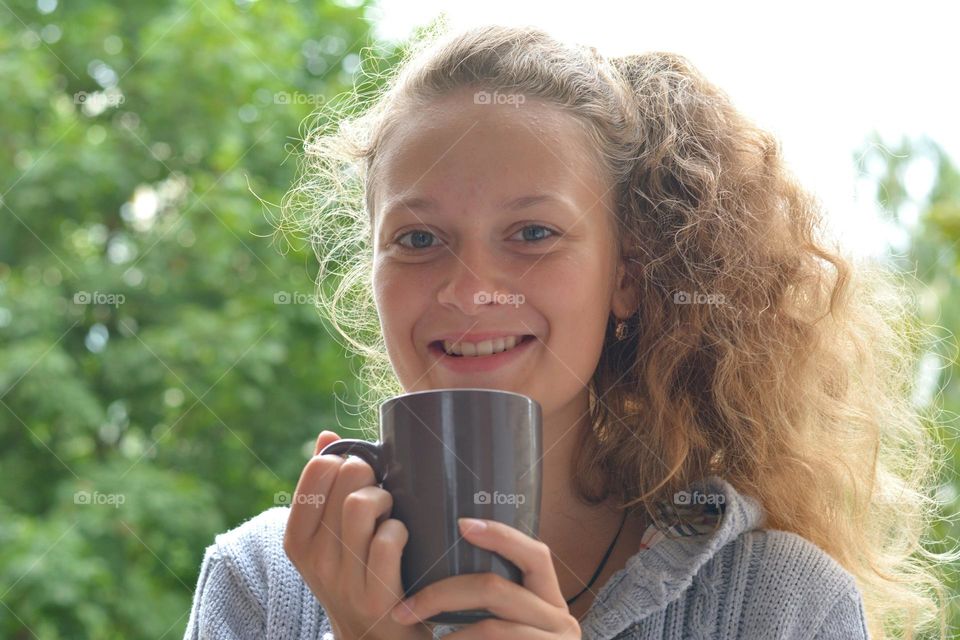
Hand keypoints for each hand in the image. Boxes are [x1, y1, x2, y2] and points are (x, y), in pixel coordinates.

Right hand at [282, 430, 430, 639]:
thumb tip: (327, 436)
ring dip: (387, 499)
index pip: (317, 469)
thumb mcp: (329, 538)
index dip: (345, 460)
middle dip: (371, 474)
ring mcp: (344, 580)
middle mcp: (315, 560)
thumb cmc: (357, 573)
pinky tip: (401, 539)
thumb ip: (324, 488)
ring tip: (391, 512)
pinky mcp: (376, 597)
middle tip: (380, 491)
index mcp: (298, 539)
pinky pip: (388, 539)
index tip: (356, 475)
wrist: (374, 639)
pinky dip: (400, 530)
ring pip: (364, 505)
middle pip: (346, 479)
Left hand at [389, 518, 580, 638]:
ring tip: (419, 637)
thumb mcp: (509, 628)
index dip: (500, 535)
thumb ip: (492, 603)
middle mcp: (561, 621)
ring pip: (491, 628)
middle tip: (402, 611)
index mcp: (550, 601)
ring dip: (446, 636)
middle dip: (441, 593)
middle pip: (497, 588)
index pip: (535, 554)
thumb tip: (449, 555)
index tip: (462, 524)